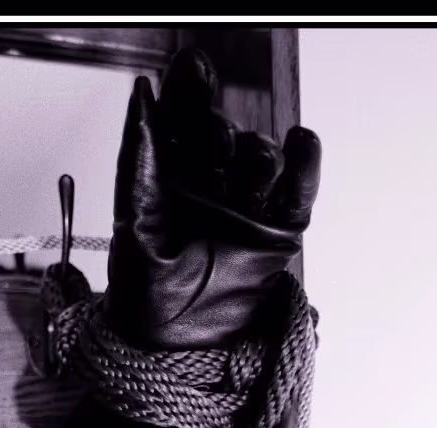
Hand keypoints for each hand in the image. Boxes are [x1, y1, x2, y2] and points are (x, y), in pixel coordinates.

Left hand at [103, 48, 321, 350]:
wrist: (175, 354)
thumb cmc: (143, 298)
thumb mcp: (134, 222)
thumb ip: (142, 160)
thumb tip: (142, 94)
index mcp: (169, 184)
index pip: (181, 126)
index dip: (188, 93)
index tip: (193, 65)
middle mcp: (208, 192)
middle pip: (222, 139)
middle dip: (218, 131)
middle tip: (213, 139)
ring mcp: (244, 211)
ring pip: (260, 162)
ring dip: (256, 154)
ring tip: (247, 163)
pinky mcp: (277, 234)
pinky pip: (297, 192)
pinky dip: (302, 166)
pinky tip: (300, 142)